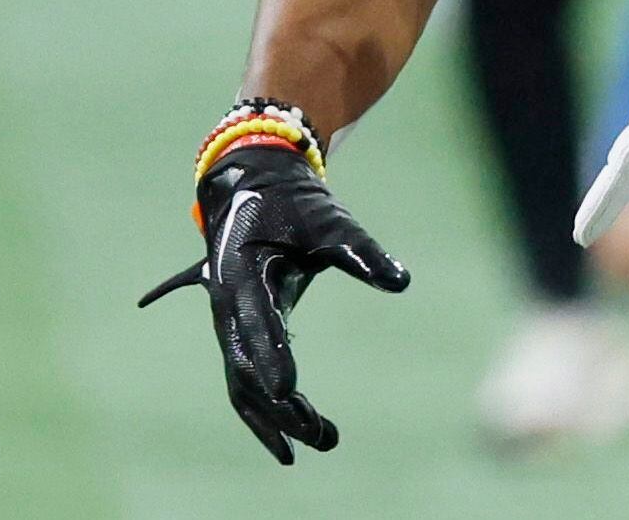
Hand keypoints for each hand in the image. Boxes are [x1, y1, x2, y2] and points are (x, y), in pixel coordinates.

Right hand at [139, 138, 408, 463]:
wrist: (251, 186)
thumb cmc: (292, 203)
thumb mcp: (329, 220)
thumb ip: (360, 251)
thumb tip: (401, 282)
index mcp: (242, 272)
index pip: (255, 323)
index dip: (271, 357)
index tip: (290, 392)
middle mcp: (227, 306)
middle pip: (246, 369)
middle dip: (281, 408)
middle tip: (324, 437)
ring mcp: (228, 324)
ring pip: (243, 385)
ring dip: (276, 419)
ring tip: (325, 441)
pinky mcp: (240, 333)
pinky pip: (245, 381)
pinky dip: (266, 412)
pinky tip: (295, 440)